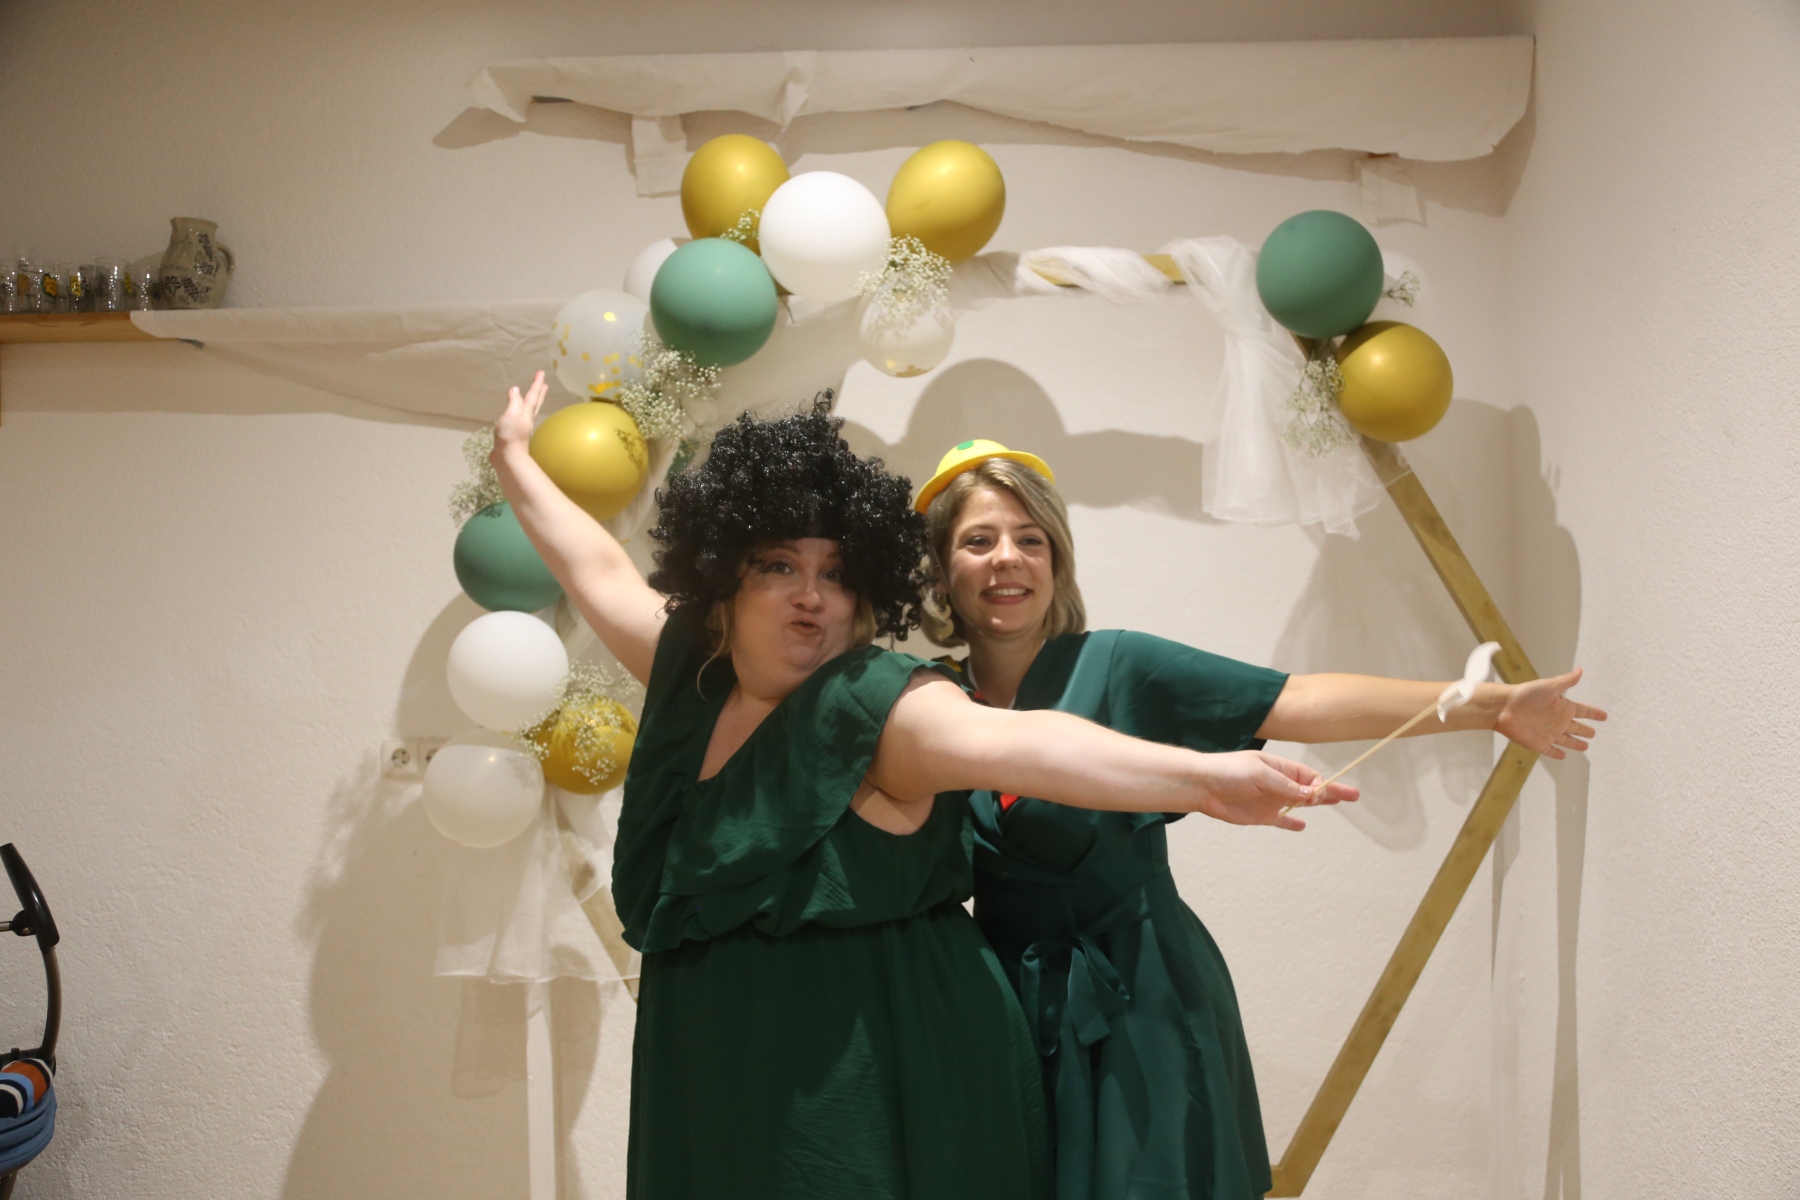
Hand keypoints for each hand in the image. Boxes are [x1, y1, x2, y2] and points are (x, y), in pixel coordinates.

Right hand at [492, 370, 547, 470]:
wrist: (508, 457)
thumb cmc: (510, 435)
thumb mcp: (510, 415)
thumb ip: (514, 402)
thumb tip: (515, 389)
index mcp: (526, 413)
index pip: (533, 395)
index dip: (536, 384)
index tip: (541, 372)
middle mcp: (526, 418)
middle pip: (535, 403)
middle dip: (539, 393)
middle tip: (545, 384)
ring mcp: (521, 427)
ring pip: (528, 411)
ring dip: (531, 402)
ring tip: (531, 396)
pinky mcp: (514, 434)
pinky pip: (518, 419)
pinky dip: (518, 412)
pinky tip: (516, 413)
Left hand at [1196, 750, 1358, 831]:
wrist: (1201, 786)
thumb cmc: (1228, 771)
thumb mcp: (1259, 774)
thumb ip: (1285, 785)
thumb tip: (1311, 793)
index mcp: (1280, 768)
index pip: (1309, 777)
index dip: (1319, 786)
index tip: (1318, 795)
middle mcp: (1279, 784)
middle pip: (1311, 788)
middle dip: (1331, 791)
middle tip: (1354, 795)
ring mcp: (1271, 800)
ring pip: (1300, 803)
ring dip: (1317, 804)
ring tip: (1337, 803)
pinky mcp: (1260, 816)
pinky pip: (1281, 820)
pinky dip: (1291, 823)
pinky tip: (1302, 826)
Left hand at [1495, 668, 1606, 759]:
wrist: (1503, 707)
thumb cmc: (1525, 694)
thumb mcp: (1548, 686)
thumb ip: (1566, 682)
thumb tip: (1580, 671)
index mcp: (1562, 707)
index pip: (1583, 711)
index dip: (1593, 714)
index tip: (1604, 716)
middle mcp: (1557, 721)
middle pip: (1576, 727)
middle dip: (1585, 730)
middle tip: (1593, 733)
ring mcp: (1549, 733)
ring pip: (1567, 741)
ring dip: (1576, 744)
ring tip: (1585, 746)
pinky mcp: (1539, 744)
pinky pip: (1551, 750)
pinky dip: (1557, 754)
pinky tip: (1563, 756)